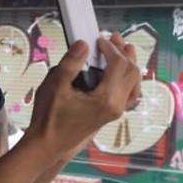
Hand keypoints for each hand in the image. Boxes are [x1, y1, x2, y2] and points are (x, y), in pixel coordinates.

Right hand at [22, 32, 140, 164]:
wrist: (48, 144)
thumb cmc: (49, 118)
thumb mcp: (55, 85)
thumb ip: (70, 63)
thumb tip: (82, 44)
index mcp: (105, 98)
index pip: (118, 64)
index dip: (110, 47)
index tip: (98, 39)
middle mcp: (116, 106)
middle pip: (132, 72)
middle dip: (123, 52)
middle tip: (113, 38)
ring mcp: (115, 112)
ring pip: (134, 84)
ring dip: (130, 65)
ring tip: (124, 50)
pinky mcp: (110, 115)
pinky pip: (129, 95)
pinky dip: (129, 80)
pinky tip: (122, 74)